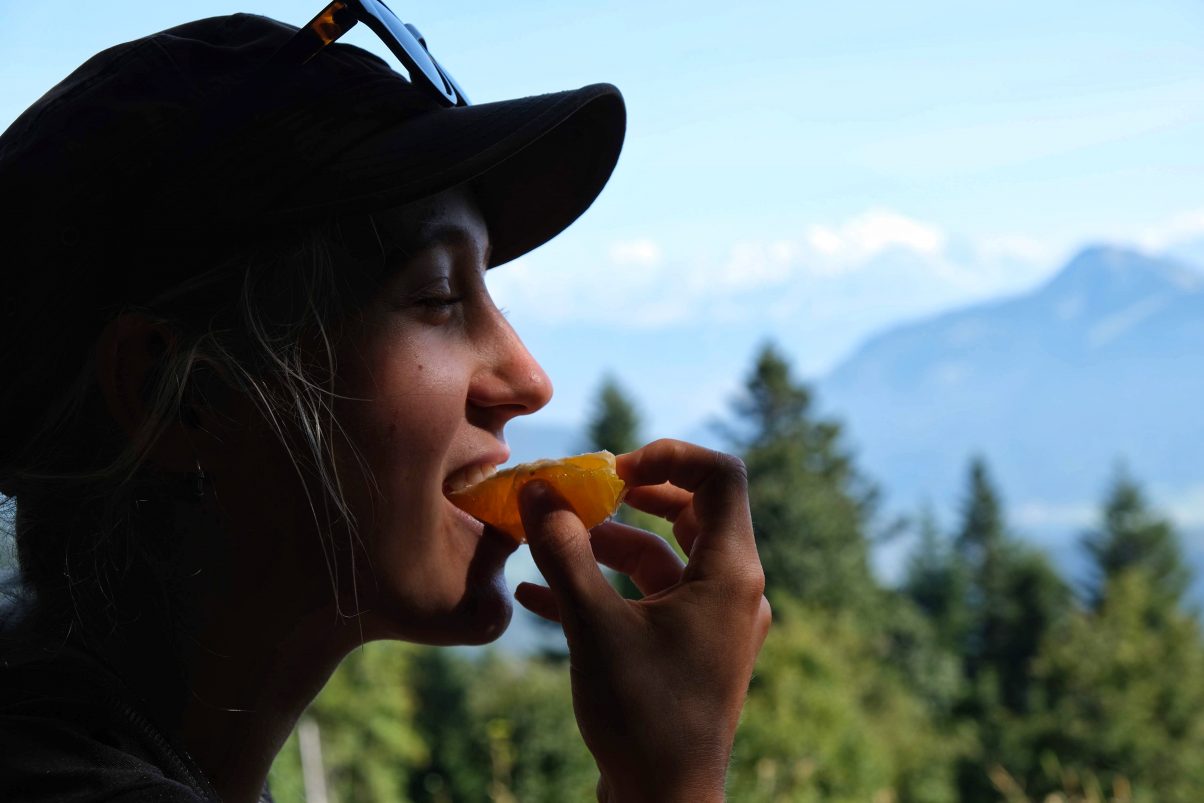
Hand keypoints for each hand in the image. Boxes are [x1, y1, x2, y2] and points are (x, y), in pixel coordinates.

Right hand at [513, 439, 771, 802]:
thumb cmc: (642, 715)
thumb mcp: (594, 626)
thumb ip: (564, 554)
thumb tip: (536, 491)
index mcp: (730, 573)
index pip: (721, 476)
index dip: (668, 456)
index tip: (612, 467)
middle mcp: (732, 592)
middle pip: (691, 512)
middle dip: (630, 499)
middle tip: (584, 495)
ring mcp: (712, 624)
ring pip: (662, 559)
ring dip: (605, 547)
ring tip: (546, 544)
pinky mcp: (688, 651)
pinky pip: (649, 601)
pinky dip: (604, 589)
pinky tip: (536, 598)